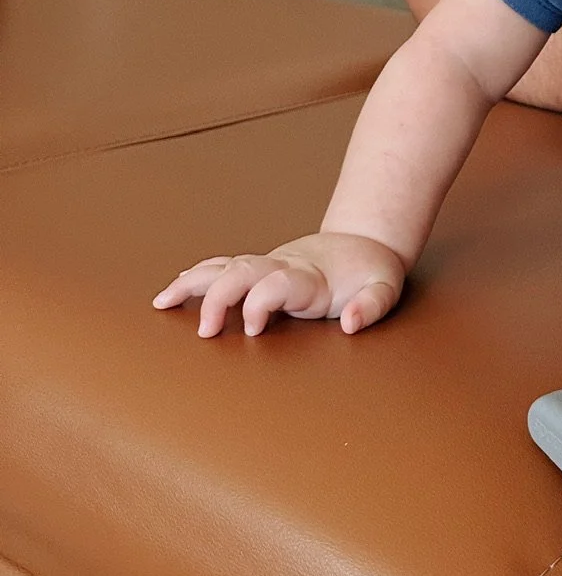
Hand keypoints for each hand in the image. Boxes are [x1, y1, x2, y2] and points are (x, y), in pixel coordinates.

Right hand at [153, 231, 405, 336]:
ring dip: (193, 283)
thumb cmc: (371, 273)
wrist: (364, 243)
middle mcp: (282, 266)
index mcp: (310, 276)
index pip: (276, 283)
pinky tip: (170, 294)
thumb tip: (351, 324)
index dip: (260, 303)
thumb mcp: (385, 288)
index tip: (252, 331)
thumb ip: (372, 305)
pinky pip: (221, 268)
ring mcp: (267, 265)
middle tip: (205, 332)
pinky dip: (195, 278)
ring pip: (224, 266)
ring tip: (161, 303)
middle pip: (242, 271)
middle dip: (218, 297)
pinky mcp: (258, 269)